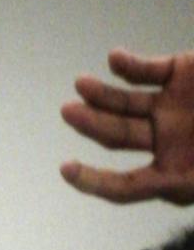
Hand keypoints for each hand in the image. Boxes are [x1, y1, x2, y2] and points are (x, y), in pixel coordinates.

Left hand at [61, 48, 193, 204]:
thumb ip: (188, 185)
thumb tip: (173, 190)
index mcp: (171, 174)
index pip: (123, 186)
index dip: (93, 181)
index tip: (67, 170)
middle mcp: (163, 142)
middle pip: (118, 136)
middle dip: (92, 125)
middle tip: (69, 112)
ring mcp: (168, 107)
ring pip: (125, 103)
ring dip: (101, 95)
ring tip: (80, 86)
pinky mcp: (178, 74)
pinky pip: (147, 71)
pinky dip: (129, 65)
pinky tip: (114, 59)